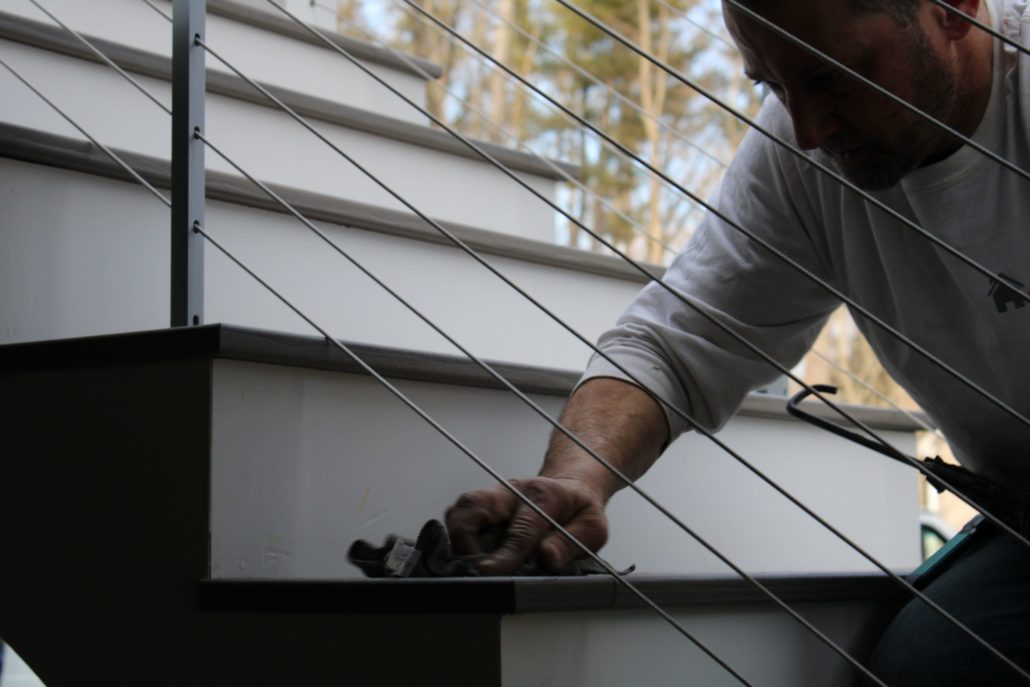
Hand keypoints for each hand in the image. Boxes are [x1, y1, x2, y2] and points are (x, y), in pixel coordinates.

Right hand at [445, 476, 608, 574]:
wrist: (571, 488)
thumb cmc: (580, 510)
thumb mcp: (592, 527)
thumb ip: (570, 543)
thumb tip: (546, 558)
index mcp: (543, 496)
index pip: (520, 530)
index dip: (504, 555)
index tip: (490, 573)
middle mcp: (511, 491)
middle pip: (473, 506)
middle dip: (464, 540)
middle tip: (474, 570)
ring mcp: (493, 497)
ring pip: (460, 510)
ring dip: (456, 539)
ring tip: (468, 566)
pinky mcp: (482, 505)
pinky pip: (459, 517)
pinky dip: (456, 537)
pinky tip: (468, 557)